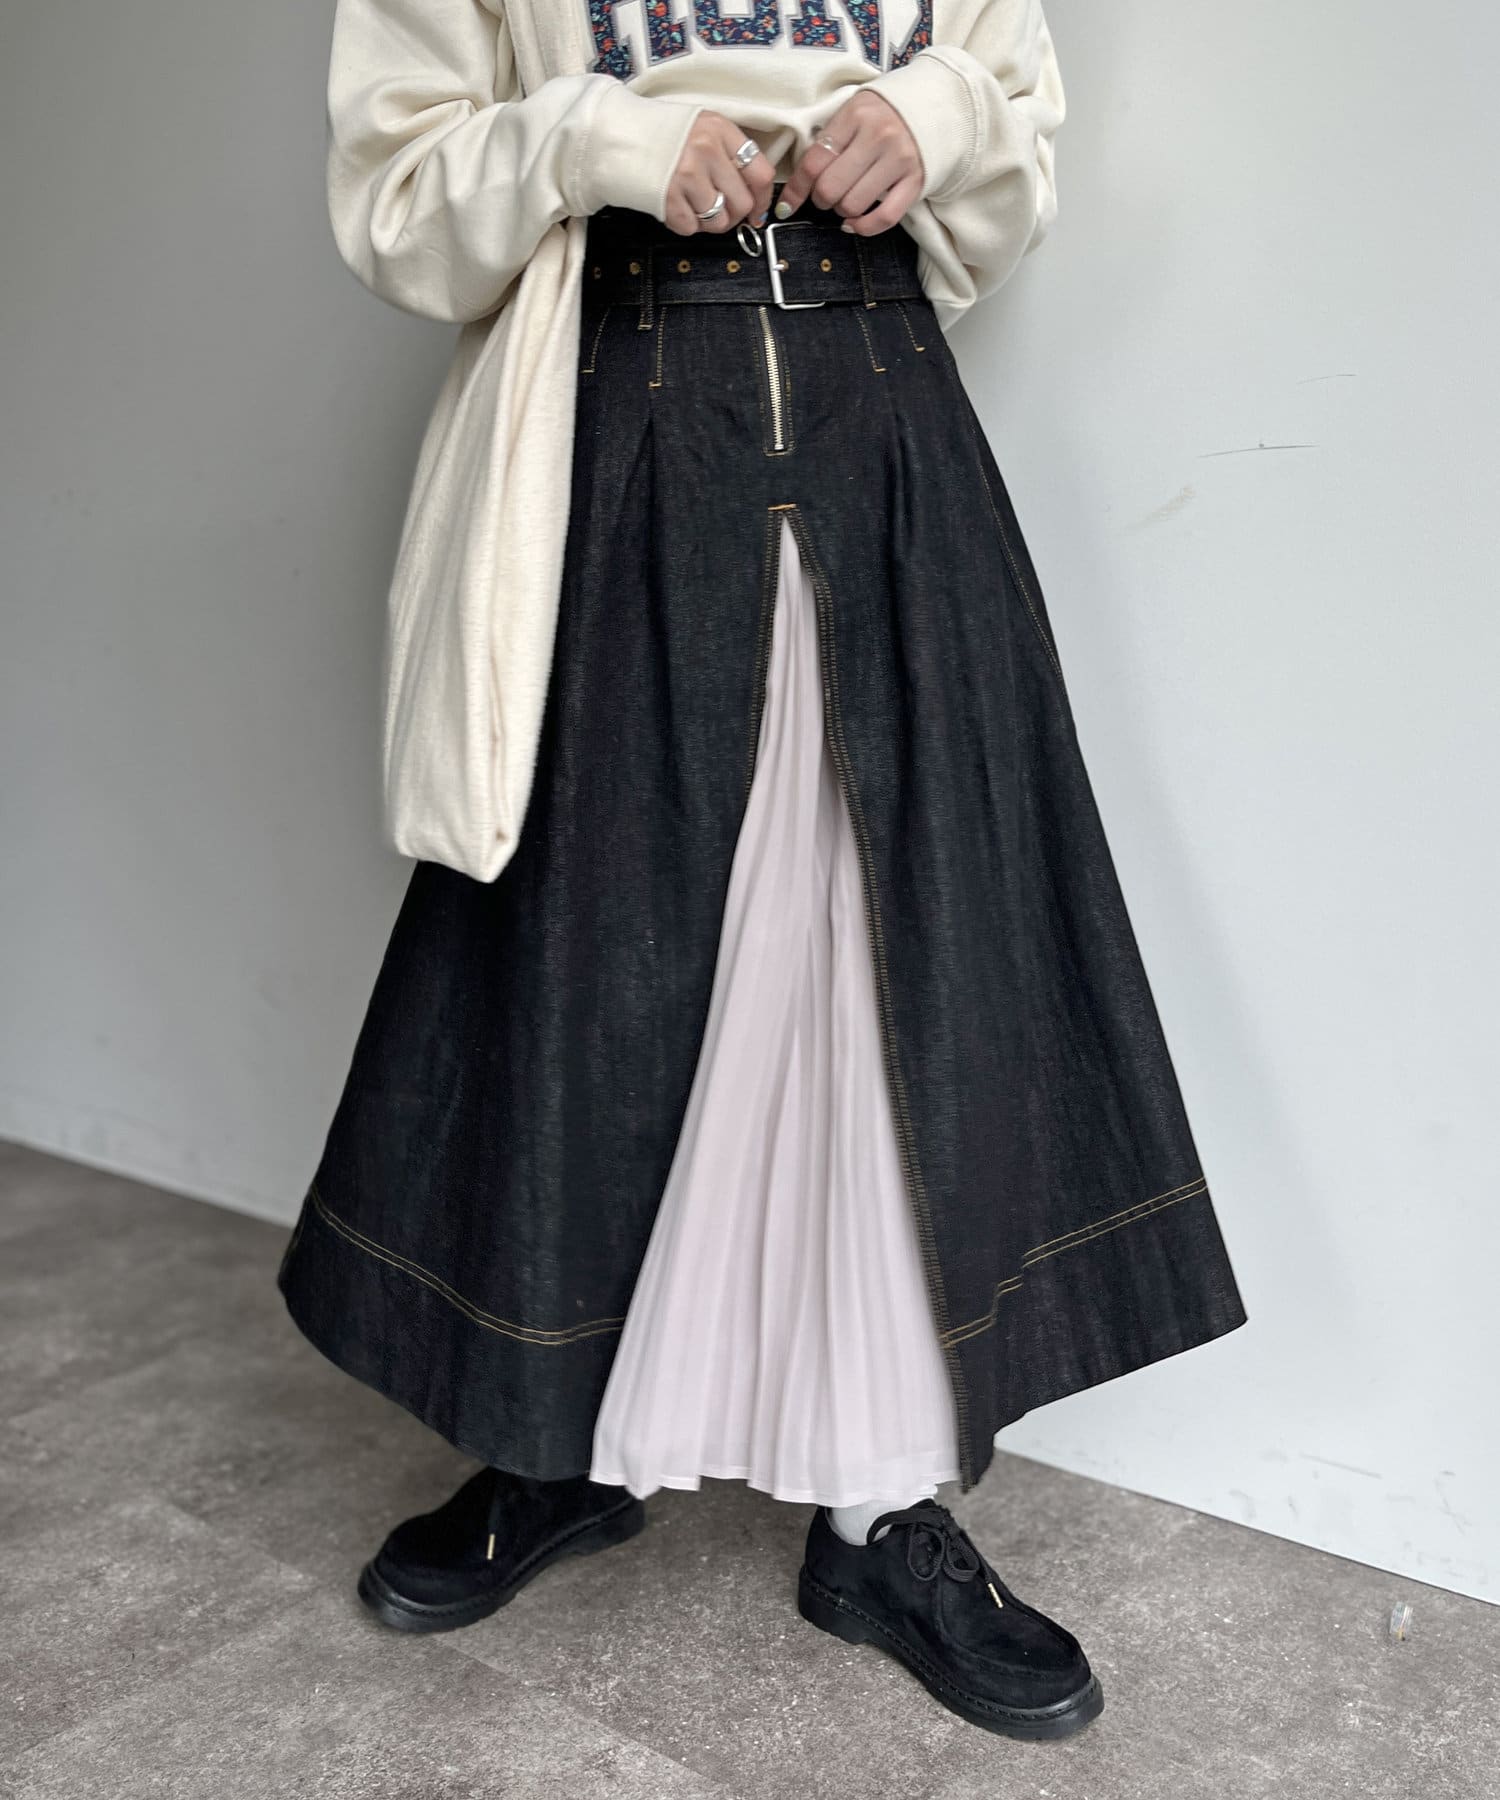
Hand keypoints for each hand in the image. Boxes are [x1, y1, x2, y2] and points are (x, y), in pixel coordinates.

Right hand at [664, 112, 775, 236]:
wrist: (616, 135)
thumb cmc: (661, 135)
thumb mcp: (702, 128)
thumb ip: (729, 154)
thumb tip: (755, 196)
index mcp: (720, 130)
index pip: (761, 173)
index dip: (763, 199)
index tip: (758, 210)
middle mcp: (706, 150)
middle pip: (742, 203)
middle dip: (735, 214)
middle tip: (722, 211)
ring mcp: (686, 175)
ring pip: (718, 221)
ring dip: (709, 222)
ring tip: (694, 206)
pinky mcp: (668, 198)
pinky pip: (691, 228)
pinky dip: (685, 223)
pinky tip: (676, 206)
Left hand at [775, 90, 923, 234]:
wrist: (934, 105)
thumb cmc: (885, 113)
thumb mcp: (855, 112)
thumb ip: (831, 139)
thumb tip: (802, 181)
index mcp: (855, 115)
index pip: (814, 161)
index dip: (795, 190)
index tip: (786, 206)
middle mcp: (877, 136)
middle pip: (830, 187)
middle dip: (820, 200)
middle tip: (826, 196)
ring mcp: (899, 160)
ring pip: (852, 204)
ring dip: (842, 211)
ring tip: (846, 200)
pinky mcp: (916, 181)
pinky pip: (883, 218)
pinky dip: (863, 227)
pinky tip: (854, 223)